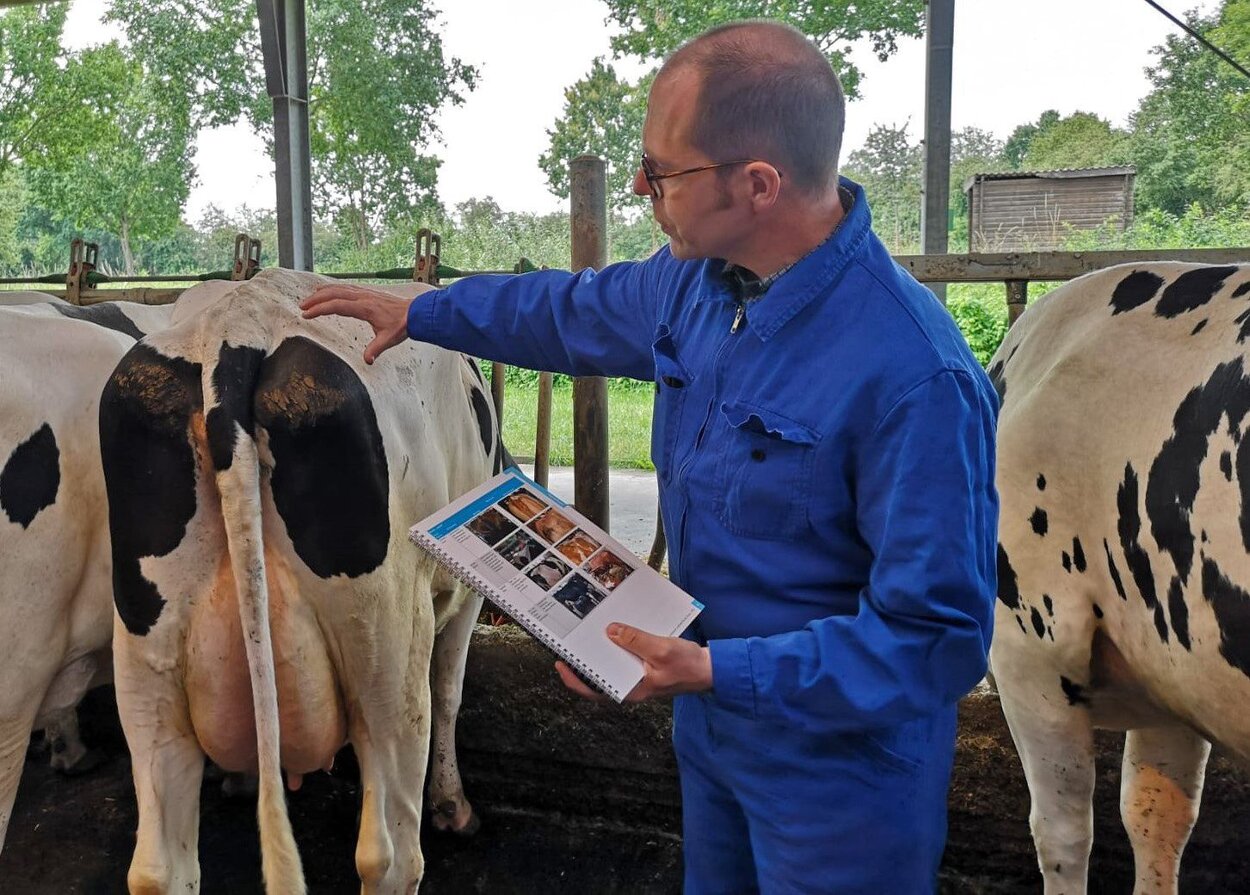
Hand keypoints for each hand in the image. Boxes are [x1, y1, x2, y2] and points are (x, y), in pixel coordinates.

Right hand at [300, 284, 412, 363]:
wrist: (415, 313)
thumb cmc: (402, 325)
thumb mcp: (388, 340)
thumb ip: (375, 349)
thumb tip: (367, 361)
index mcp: (365, 307)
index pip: (336, 306)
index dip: (319, 310)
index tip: (307, 314)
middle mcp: (363, 297)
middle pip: (333, 294)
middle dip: (316, 299)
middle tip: (302, 307)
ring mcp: (365, 293)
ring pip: (339, 288)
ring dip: (323, 292)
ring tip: (309, 299)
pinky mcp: (367, 292)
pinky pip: (346, 287)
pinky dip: (333, 288)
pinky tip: (328, 291)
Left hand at [555, 623, 712, 702]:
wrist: (711, 669)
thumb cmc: (689, 665)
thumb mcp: (660, 650)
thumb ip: (635, 640)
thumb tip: (611, 631)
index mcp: (632, 690)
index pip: (595, 692)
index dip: (574, 680)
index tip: (561, 664)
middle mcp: (632, 686)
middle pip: (601, 677)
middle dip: (585, 662)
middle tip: (572, 644)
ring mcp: (639, 678)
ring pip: (613, 666)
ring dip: (602, 652)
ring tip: (590, 635)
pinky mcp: (646, 668)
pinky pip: (626, 658)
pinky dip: (619, 646)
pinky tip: (617, 633)